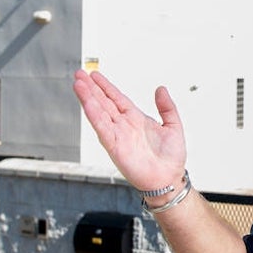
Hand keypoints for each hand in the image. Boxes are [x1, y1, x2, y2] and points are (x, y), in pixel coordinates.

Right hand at [72, 69, 185, 192]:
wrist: (169, 179)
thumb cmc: (171, 158)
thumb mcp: (174, 126)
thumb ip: (167, 107)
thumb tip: (161, 88)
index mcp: (136, 119)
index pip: (116, 98)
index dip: (105, 86)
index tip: (94, 75)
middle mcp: (124, 125)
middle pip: (103, 102)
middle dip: (91, 88)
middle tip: (79, 73)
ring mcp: (118, 135)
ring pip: (99, 112)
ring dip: (88, 98)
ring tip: (78, 83)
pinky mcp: (115, 146)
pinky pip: (102, 128)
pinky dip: (94, 115)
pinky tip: (87, 103)